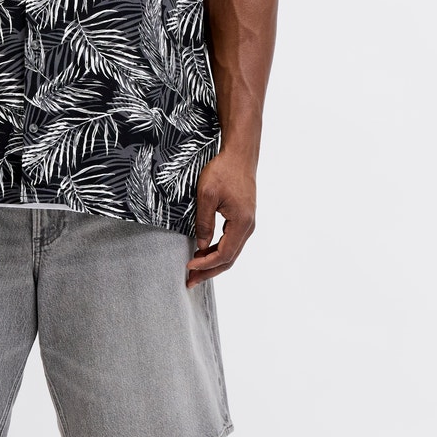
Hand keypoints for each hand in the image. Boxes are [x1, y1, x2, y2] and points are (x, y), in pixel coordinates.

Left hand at [186, 151, 255, 284]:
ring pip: (231, 252)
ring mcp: (247, 223)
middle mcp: (248, 227)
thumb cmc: (223, 171)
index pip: (224, 254)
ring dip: (213, 263)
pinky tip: (204, 253)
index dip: (206, 264)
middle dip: (209, 271)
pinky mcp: (243, 218)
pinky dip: (218, 251)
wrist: (239, 155)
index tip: (189, 267)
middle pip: (229, 259)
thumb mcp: (207, 196)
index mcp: (242, 223)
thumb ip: (204, 223)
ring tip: (194, 271)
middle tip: (190, 282)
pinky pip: (231, 242)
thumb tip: (200, 247)